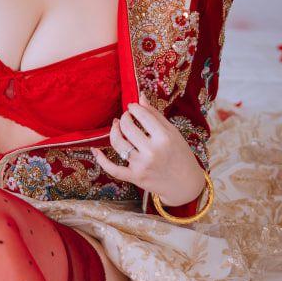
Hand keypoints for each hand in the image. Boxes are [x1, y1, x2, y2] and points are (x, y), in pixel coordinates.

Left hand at [90, 92, 205, 206]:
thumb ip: (155, 115)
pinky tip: (95, 150)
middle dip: (124, 118)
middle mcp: (152, 151)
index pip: (142, 115)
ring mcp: (142, 165)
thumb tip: (140, 96)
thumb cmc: (180, 154)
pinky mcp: (135, 178)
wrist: (186, 184)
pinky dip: (101, 160)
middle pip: (127, 127)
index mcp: (164, 137)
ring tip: (116, 126)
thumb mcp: (173, 133)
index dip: (133, 108)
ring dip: (113, 132)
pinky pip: (113, 169)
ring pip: (118, 144)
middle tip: (126, 117)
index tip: (132, 107)